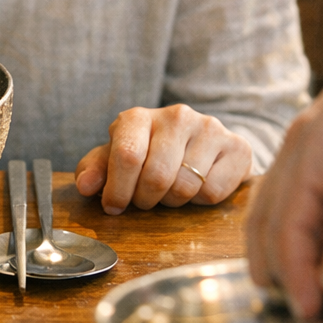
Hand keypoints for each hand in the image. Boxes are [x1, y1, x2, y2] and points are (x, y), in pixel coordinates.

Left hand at [74, 104, 252, 212]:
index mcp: (139, 117)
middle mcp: (176, 116)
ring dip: (173, 201)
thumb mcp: (119, 156)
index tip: (114, 207)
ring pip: (185, 187)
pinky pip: (213, 192)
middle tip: (146, 199)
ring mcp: (209, 128)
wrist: (202, 142)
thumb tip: (85, 186)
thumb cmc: (151, 152)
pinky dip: (201, 201)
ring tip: (170, 190)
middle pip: (157, 176)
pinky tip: (197, 185)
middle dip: (146, 199)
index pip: (127, 155)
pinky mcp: (237, 147)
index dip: (119, 189)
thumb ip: (97, 168)